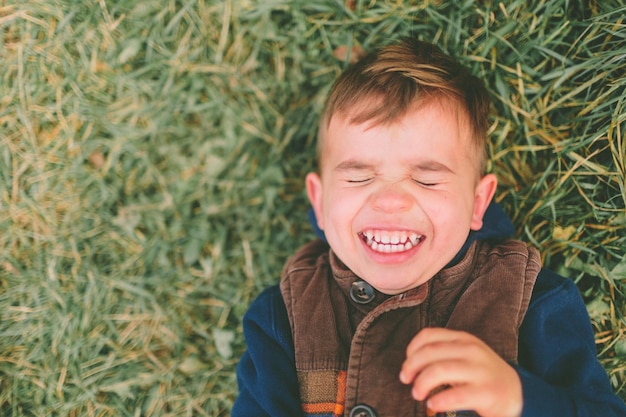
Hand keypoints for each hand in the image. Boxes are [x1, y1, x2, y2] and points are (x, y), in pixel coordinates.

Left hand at [399, 327, 522, 416]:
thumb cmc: (481, 375)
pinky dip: (439, 400)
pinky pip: (456, 395)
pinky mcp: (487, 392)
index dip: (411, 349)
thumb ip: (441, 354)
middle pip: (430, 352)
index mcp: (463, 338)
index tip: (406, 364)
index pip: (428, 335)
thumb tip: (409, 365)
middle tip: (406, 380)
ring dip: (422, 383)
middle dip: (411, 367)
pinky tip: (433, 404)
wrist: (516, 393)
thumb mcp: (463, 356)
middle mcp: (471, 350)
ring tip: (418, 394)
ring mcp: (480, 371)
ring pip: (440, 370)